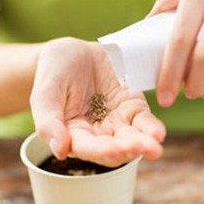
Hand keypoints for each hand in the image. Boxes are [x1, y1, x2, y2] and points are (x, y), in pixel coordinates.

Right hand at [31, 37, 165, 166]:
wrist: (73, 52)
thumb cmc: (53, 72)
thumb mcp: (44, 92)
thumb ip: (48, 122)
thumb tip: (59, 151)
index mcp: (72, 135)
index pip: (87, 148)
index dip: (101, 151)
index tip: (114, 150)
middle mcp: (96, 134)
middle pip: (114, 149)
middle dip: (127, 150)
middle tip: (140, 148)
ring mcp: (117, 122)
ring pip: (132, 139)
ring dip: (144, 144)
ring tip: (153, 146)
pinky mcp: (133, 108)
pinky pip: (144, 122)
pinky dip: (152, 128)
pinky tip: (158, 133)